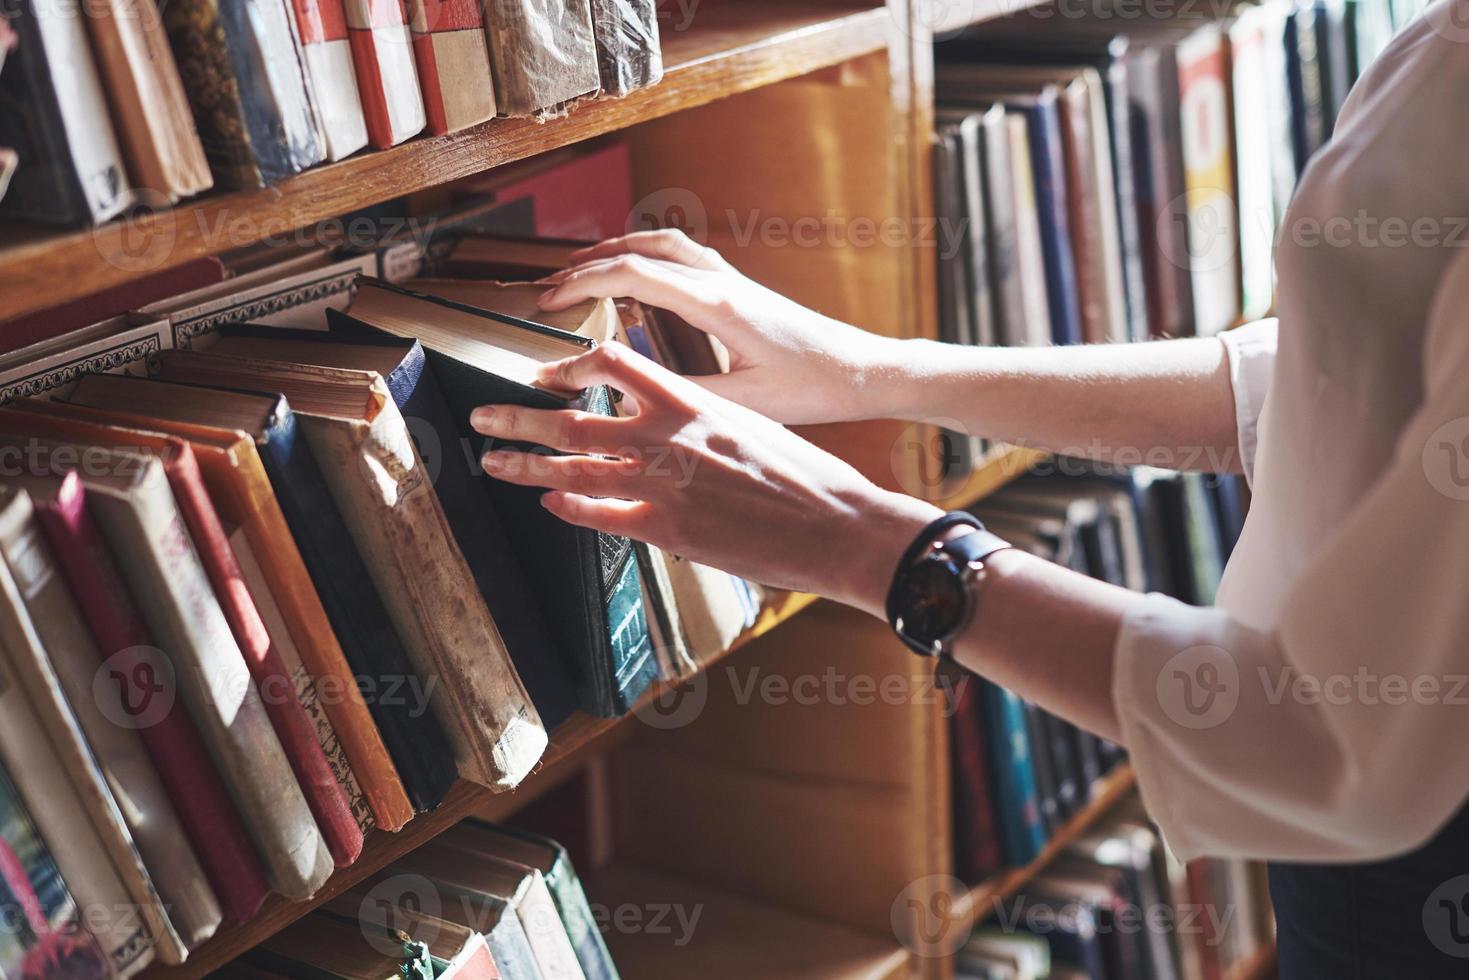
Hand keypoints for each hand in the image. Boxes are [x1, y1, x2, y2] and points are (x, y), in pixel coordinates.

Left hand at [469, 342, 942, 617]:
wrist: (841, 524)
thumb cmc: (808, 476)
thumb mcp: (753, 426)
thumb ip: (704, 422)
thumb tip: (674, 421)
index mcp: (693, 402)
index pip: (614, 363)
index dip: (571, 367)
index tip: (545, 375)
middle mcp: (670, 437)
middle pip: (574, 420)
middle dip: (520, 418)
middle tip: (484, 416)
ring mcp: (665, 485)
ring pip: (574, 470)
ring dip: (526, 465)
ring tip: (492, 461)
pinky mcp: (669, 531)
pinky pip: (601, 517)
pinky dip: (570, 509)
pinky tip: (549, 505)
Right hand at [537, 229, 902, 425]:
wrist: (861, 370)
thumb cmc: (813, 387)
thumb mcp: (743, 403)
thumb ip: (684, 396)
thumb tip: (630, 396)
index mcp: (717, 303)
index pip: (633, 274)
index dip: (582, 283)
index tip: (548, 302)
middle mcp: (722, 281)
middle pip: (639, 250)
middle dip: (587, 265)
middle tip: (548, 288)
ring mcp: (731, 280)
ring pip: (660, 245)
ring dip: (615, 252)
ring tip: (579, 271)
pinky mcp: (739, 288)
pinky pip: (681, 256)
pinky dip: (645, 257)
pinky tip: (635, 277)